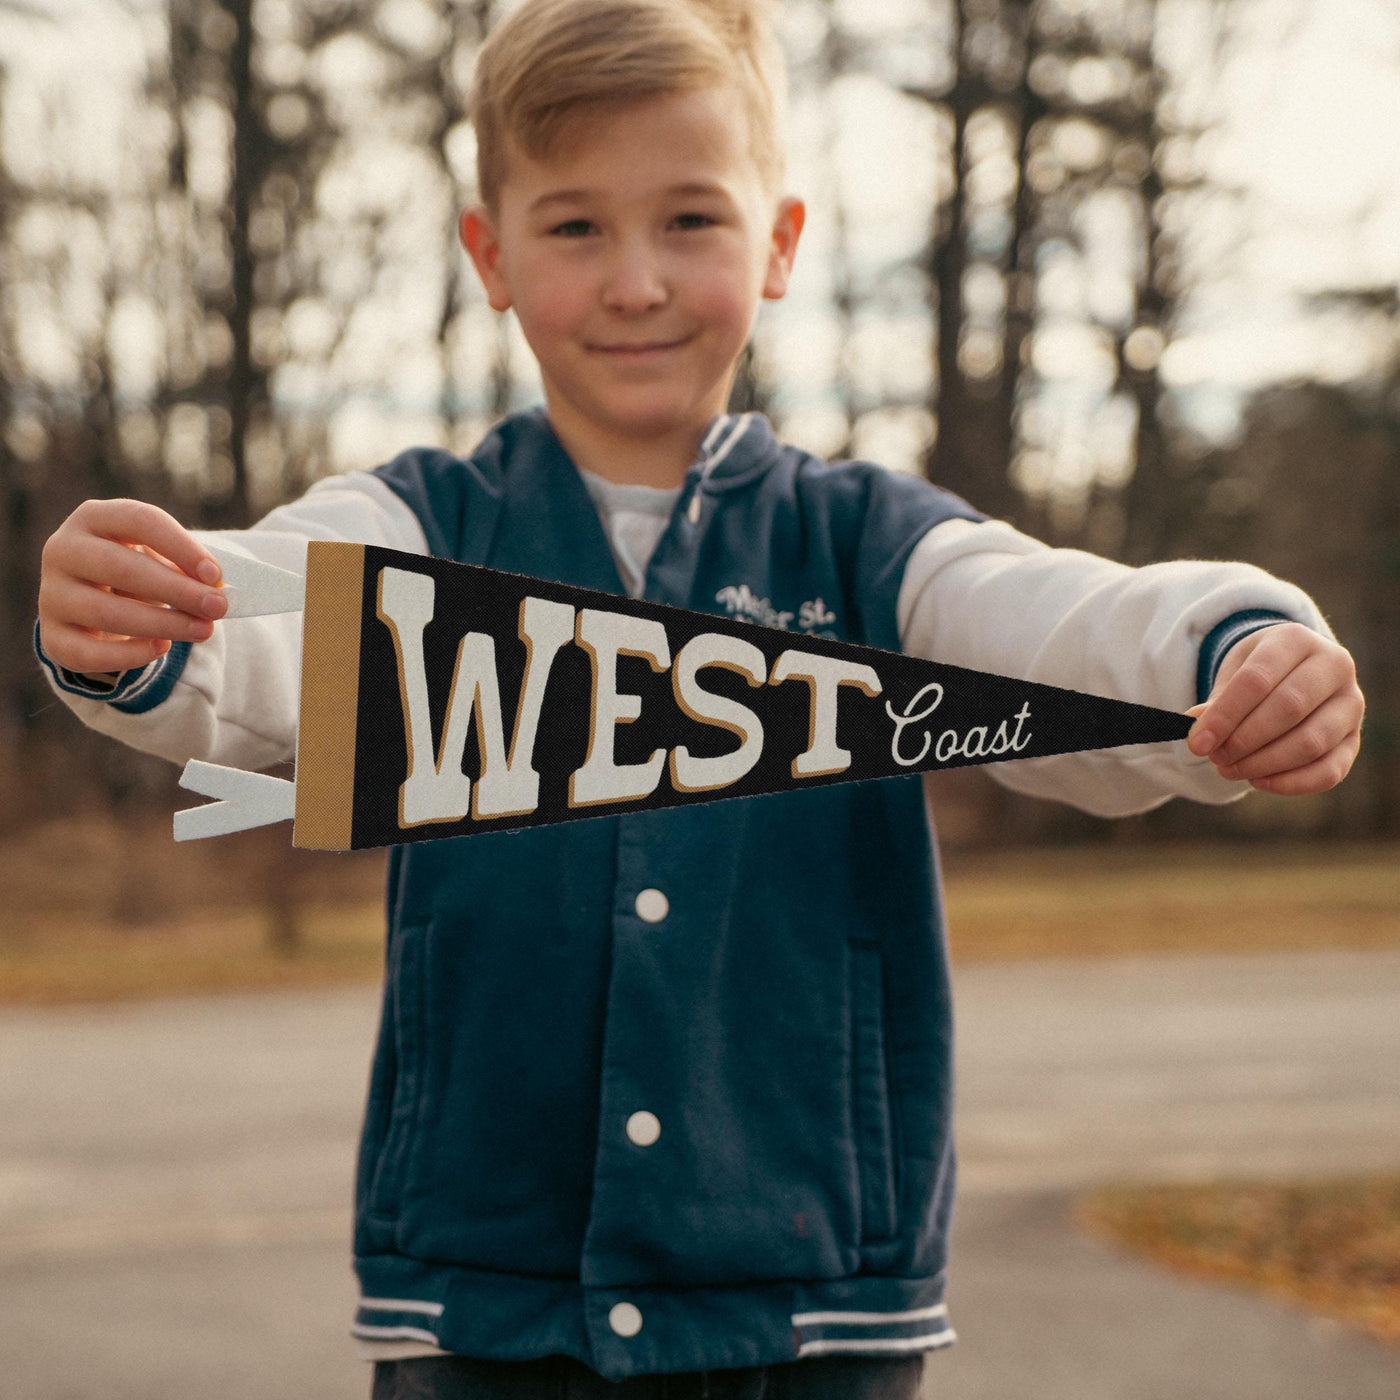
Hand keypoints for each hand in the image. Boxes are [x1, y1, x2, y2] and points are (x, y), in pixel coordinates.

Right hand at [38, 499, 227, 677]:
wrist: (94, 602)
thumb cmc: (138, 572)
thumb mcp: (160, 558)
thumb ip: (187, 569)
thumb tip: (217, 591)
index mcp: (94, 517)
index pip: (140, 520)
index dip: (181, 547)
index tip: (216, 575)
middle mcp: (63, 550)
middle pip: (121, 567)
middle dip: (177, 590)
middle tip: (217, 607)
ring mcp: (52, 593)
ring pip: (105, 611)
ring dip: (163, 623)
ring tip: (202, 630)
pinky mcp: (52, 635)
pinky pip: (87, 652)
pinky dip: (129, 654)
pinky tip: (161, 648)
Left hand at [1186, 622, 1363, 794]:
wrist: (1296, 670)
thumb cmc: (1258, 672)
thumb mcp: (1233, 672)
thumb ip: (1217, 700)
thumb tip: (1197, 728)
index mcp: (1295, 640)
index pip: (1257, 679)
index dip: (1224, 715)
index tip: (1197, 742)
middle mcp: (1334, 667)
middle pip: (1287, 708)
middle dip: (1243, 740)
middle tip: (1215, 758)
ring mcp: (1351, 705)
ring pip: (1311, 742)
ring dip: (1264, 764)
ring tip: (1229, 769)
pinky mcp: (1355, 740)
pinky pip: (1329, 770)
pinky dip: (1291, 783)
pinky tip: (1258, 781)